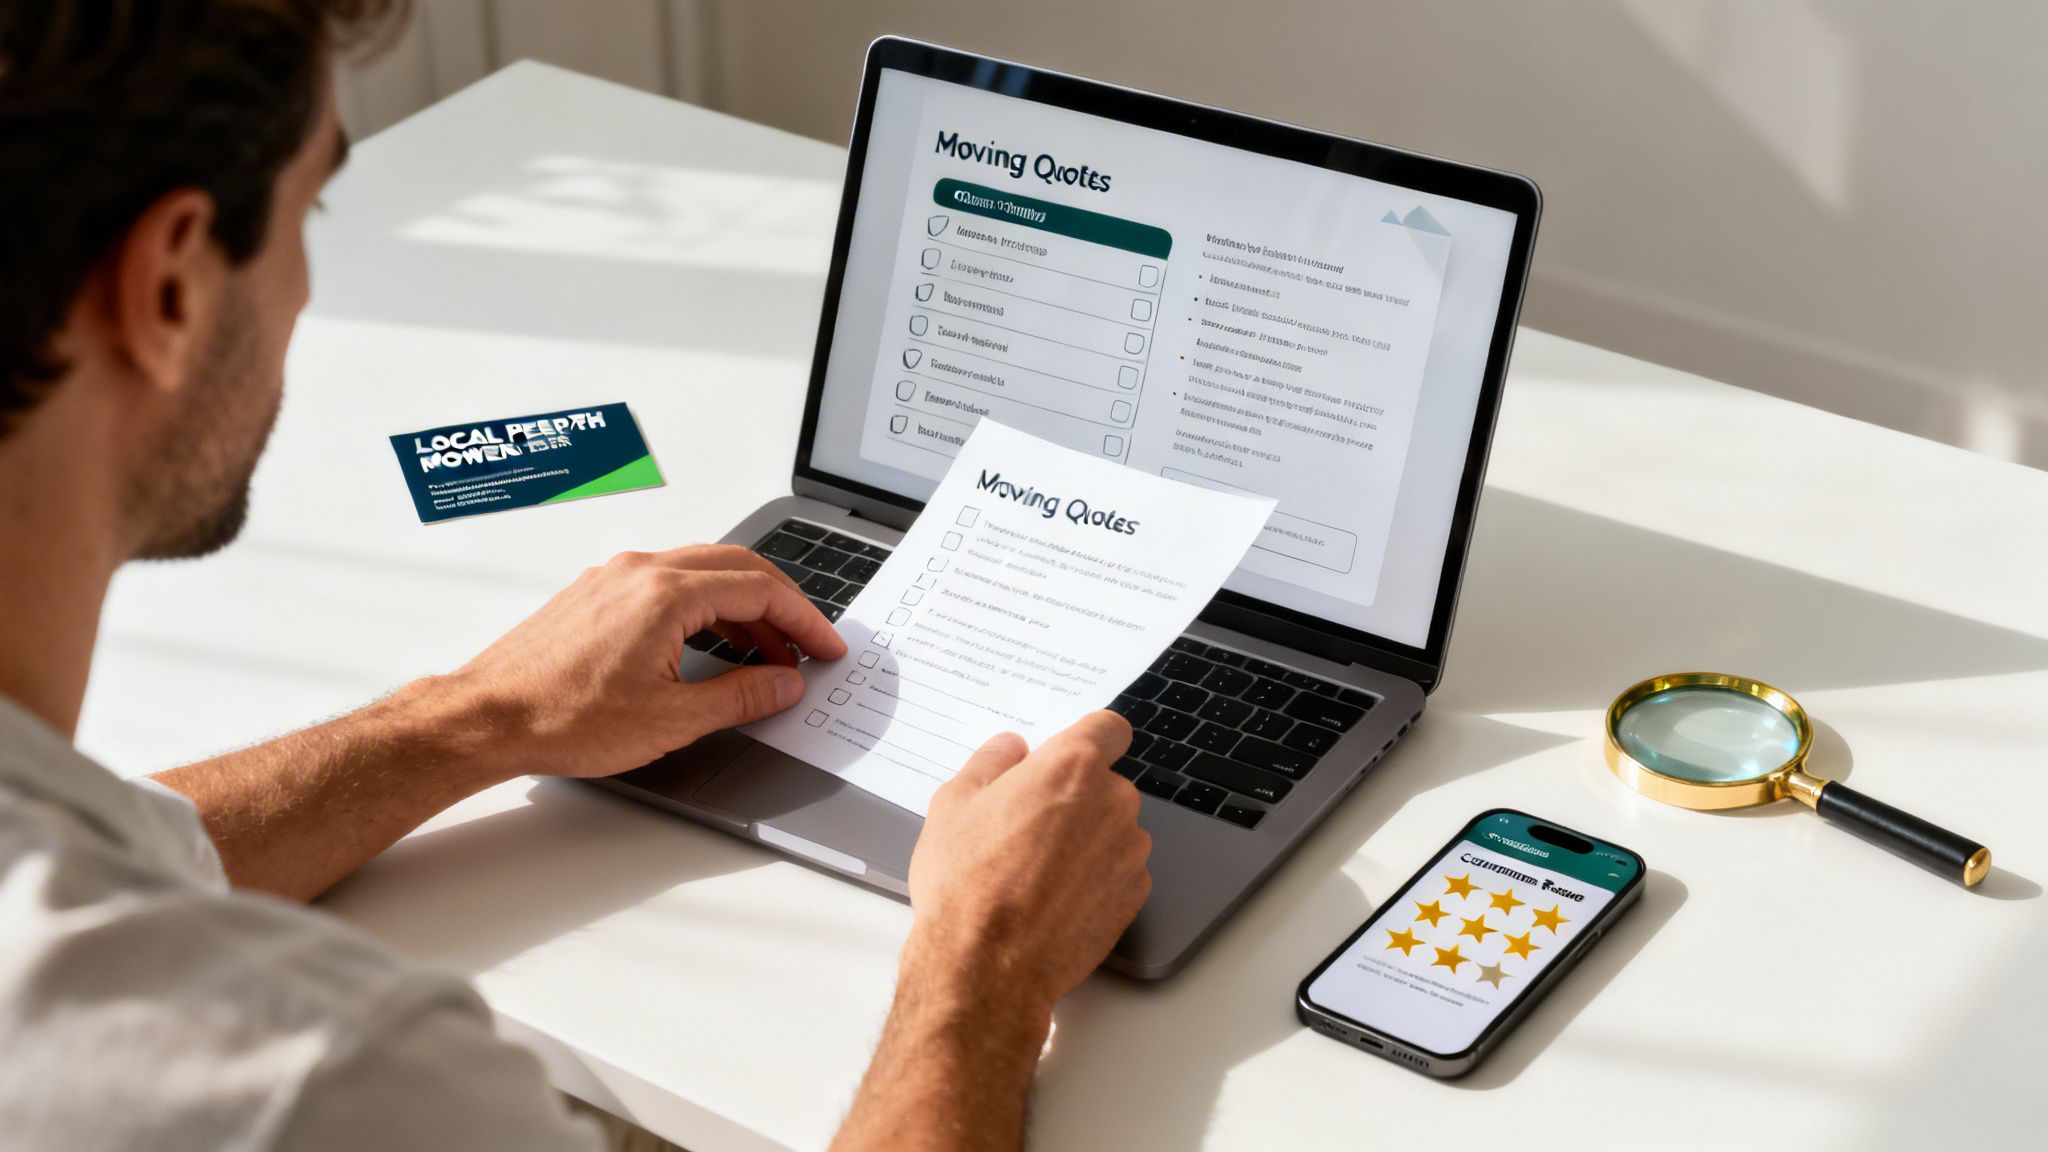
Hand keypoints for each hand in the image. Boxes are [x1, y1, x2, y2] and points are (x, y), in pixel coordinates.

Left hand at [440, 545, 847, 778]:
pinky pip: (668, 583)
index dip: (804, 620)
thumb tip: (783, 684)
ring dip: (742, 606)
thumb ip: (741, 696)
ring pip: (701, 572)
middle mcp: (640, 571)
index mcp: (666, 594)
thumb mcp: (672, 720)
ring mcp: (614, 577)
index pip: (760, 589)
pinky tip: (710, 643)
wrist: (486, 717)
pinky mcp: (595, 592)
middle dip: (781, 605)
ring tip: (765, 653)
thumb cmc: (560, 717)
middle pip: (736, 567)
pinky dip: (704, 607)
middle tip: (806, 644)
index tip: (824, 648)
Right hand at [903, 711, 1151, 1023]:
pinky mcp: (1135, 896)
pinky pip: (1119, 870)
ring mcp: (1130, 851)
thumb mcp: (954, 803)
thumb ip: (990, 762)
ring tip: (1037, 870)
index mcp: (1072, 766)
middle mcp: (1113, 802)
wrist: (989, 965)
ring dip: (1087, 838)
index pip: (1109, 728)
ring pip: (1113, 828)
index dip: (1088, 740)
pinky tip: (1055, 898)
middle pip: (1106, 783)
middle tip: (1028, 826)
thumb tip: (1011, 748)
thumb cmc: (967, 882)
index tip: (1065, 759)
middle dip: (1075, 797)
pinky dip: (1096, 877)